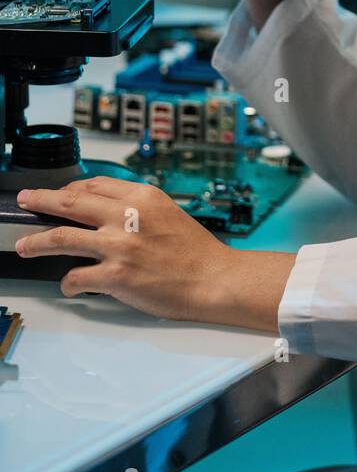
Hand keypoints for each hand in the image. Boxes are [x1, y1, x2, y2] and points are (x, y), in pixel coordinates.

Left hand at [14, 176, 294, 332]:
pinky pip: (77, 277)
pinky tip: (70, 286)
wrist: (215, 279)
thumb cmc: (196, 251)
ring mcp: (120, 246)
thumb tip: (104, 209)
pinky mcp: (116, 276)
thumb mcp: (168, 212)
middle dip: (41, 201)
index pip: (94, 185)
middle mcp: (128, 216)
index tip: (58, 194)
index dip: (70, 189)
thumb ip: (137, 207)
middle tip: (26, 201)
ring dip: (37, 242)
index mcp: (142, 197)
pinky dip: (68, 283)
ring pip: (62, 237)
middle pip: (70, 203)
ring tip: (24, 246)